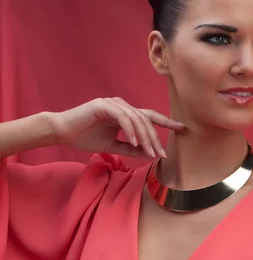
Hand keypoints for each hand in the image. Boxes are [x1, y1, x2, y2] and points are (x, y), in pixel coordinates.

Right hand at [51, 97, 183, 157]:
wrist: (62, 132)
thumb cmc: (85, 137)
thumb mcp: (112, 146)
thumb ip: (130, 148)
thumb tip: (148, 155)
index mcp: (125, 114)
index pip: (149, 117)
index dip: (166, 122)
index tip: (181, 128)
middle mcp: (121, 106)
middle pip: (146, 119)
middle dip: (155, 138)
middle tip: (162, 154)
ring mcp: (113, 104)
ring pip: (137, 119)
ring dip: (145, 137)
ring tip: (150, 152)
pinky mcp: (103, 106)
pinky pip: (123, 118)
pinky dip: (131, 130)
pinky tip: (135, 142)